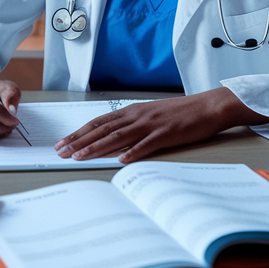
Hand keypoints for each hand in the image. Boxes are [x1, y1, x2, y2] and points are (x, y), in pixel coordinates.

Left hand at [54, 88, 268, 163]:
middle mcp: (138, 116)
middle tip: (61, 151)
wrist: (207, 107)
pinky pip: (146, 145)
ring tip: (80, 157)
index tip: (63, 142)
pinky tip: (120, 161)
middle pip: (103, 130)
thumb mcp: (152, 115)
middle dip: (79, 141)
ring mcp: (151, 125)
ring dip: (97, 148)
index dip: (79, 133)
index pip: (99, 122)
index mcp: (133, 111)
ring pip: (118, 137)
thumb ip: (133, 125)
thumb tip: (113, 140)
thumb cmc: (180, 113)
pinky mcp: (166, 134)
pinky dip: (132, 153)